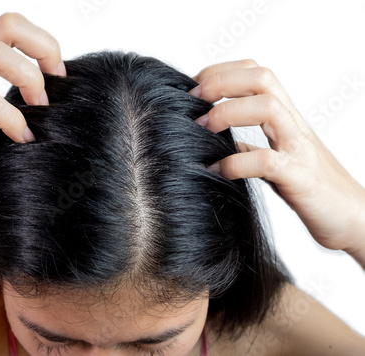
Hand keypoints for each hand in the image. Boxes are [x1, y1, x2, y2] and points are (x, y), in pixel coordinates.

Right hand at [0, 12, 65, 168]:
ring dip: (30, 81)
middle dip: (45, 51)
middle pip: (11, 25)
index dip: (43, 44)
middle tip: (51, 87)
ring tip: (36, 111)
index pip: (12, 26)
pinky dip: (13, 120)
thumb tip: (18, 114)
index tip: (53, 77)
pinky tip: (20, 137)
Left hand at [189, 59, 364, 258]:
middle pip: (262, 79)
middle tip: (191, 101)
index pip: (257, 73)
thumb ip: (249, 146)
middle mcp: (293, 125)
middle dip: (221, 82)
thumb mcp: (275, 158)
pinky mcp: (298, 177)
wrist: (351, 216)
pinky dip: (234, 163)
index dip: (222, 72)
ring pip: (268, 107)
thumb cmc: (309, 186)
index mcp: (286, 117)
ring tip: (201, 129)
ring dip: (226, 113)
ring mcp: (297, 148)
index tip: (194, 87)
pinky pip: (266, 161)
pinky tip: (215, 170)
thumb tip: (213, 141)